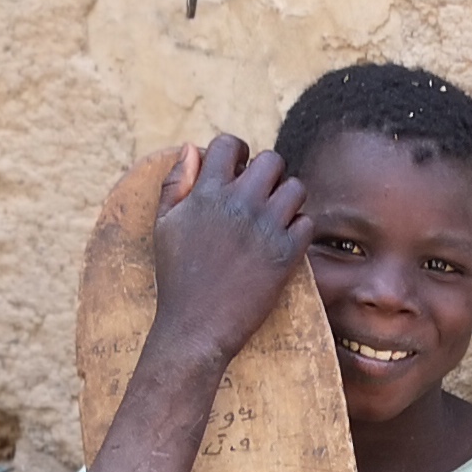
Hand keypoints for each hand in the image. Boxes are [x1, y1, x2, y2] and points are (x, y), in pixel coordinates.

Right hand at [146, 132, 306, 372]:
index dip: (236, 152)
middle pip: (272, 160)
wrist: (196, 328)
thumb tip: (191, 148)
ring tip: (274, 217)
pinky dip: (297, 229)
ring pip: (296, 187)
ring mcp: (266, 227)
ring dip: (287, 198)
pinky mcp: (286, 254)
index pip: (229, 143)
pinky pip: (307, 222)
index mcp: (207, 192)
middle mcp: (239, 203)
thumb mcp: (164, 226)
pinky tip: (281, 242)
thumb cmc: (176, 278)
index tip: (237, 169)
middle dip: (267, 173)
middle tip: (260, 194)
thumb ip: (177, 183)